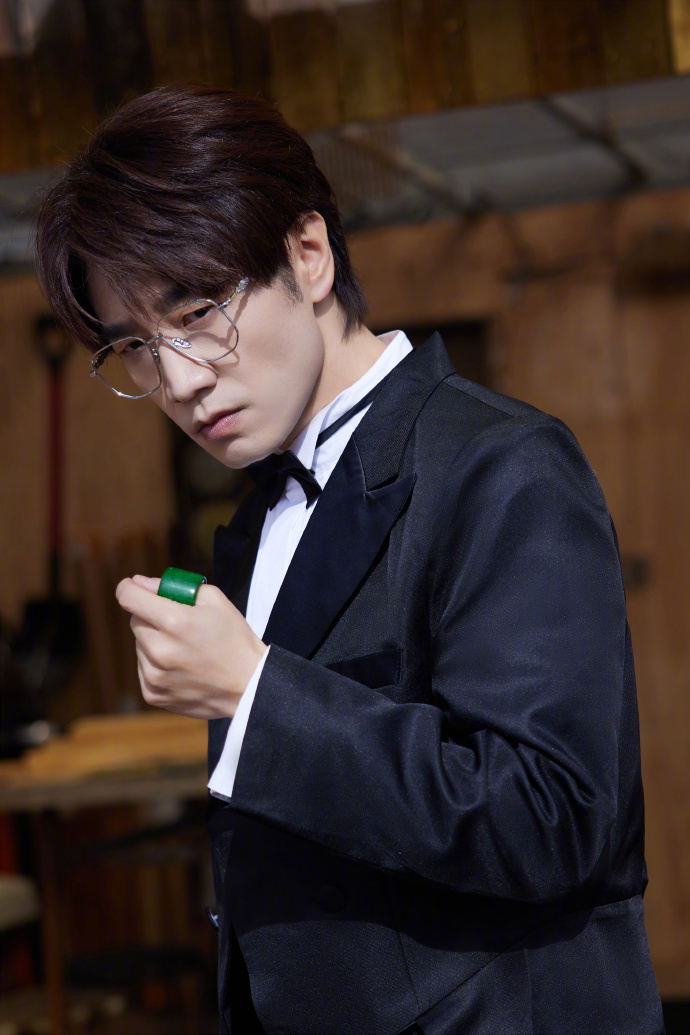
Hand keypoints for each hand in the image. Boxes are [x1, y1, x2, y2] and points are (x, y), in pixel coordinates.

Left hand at [115, 575, 265, 718]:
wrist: (249, 686)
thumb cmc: (234, 638)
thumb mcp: (214, 600)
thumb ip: (174, 586)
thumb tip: (139, 583)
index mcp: (175, 622)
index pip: (129, 597)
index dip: (128, 587)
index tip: (131, 586)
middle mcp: (159, 650)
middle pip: (135, 620)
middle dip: (151, 616)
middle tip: (177, 622)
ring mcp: (154, 676)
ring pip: (139, 645)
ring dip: (154, 641)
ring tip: (185, 649)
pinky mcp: (153, 694)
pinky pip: (144, 668)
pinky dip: (156, 664)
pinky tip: (181, 666)